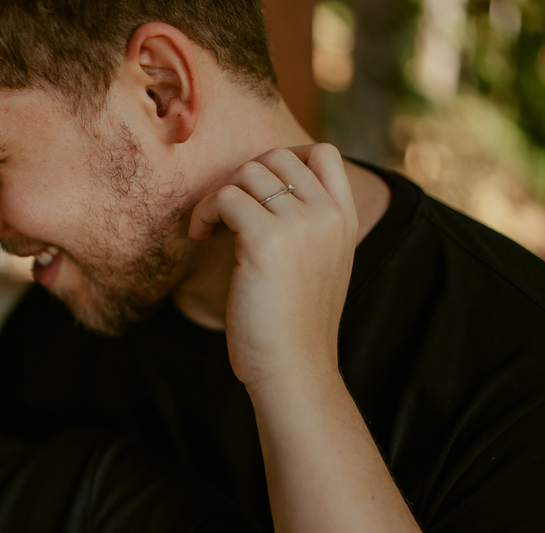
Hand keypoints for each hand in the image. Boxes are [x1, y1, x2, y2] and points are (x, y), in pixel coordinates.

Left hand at [188, 144, 357, 394]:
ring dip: (218, 195)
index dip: (282, 159)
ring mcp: (300, 224)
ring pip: (247, 172)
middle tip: (224, 214)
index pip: (323, 153)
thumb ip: (306, 227)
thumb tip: (264, 193)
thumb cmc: (294, 326)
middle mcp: (327, 214)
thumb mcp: (318, 266)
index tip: (256, 191)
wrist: (294, 368)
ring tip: (209, 228)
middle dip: (240, 178)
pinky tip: (200, 236)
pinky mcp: (265, 240)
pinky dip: (205, 212)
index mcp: (345, 218)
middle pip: (276, 156)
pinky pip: (226, 198)